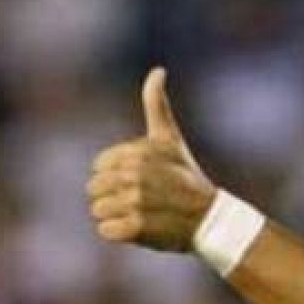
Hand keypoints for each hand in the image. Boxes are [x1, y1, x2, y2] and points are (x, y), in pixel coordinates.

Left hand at [86, 67, 217, 251]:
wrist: (209, 217)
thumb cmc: (185, 175)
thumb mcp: (170, 138)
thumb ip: (157, 104)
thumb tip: (158, 70)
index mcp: (137, 152)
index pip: (98, 167)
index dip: (115, 175)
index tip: (141, 179)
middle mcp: (135, 176)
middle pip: (94, 189)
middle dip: (113, 196)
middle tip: (142, 198)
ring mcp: (136, 202)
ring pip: (98, 210)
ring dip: (115, 215)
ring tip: (141, 213)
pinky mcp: (136, 228)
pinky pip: (106, 231)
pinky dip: (120, 233)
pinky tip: (141, 228)